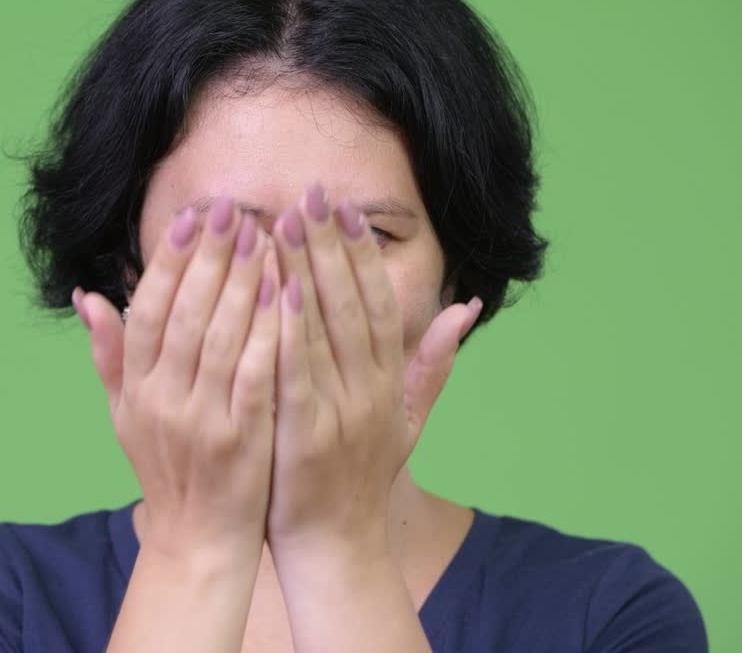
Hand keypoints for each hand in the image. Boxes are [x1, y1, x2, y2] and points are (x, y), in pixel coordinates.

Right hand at [73, 197, 280, 559]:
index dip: (170, 260)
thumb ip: (109, 354)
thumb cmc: (167, 470)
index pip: (149, 310)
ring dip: (242, 282)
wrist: (197, 542)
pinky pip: (255, 375)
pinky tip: (285, 294)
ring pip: (221, 336)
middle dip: (211, 256)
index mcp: (135, 388)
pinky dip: (268, 332)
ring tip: (266, 236)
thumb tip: (87, 294)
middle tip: (236, 210)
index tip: (193, 217)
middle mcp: (162, 400)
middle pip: (186, 313)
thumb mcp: (126, 415)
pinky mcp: (241, 440)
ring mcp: (201, 420)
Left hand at [267, 183, 480, 559]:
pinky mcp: (306, 438)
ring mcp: (341, 415)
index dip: (361, 255)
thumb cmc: (363, 478)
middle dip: (329, 246)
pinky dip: (287, 331)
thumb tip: (469, 307)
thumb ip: (433, 363)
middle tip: (308, 194)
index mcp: (390, 384)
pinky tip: (271, 290)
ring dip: (304, 273)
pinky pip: (296, 374)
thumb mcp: (408, 420)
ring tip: (280, 223)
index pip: (380, 305)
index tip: (342, 208)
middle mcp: (371, 393)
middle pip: (352, 306)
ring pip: (324, 331)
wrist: (336, 547)